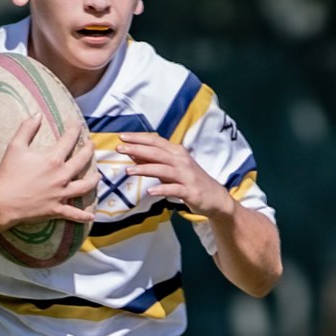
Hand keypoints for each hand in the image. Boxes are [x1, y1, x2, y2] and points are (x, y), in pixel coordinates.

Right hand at [0, 115, 97, 230]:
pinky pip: (74, 214)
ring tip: (98, 176)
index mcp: (52, 160)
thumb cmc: (8, 174)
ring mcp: (61, 194)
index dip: (74, 130)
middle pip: (82, 161)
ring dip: (94, 180)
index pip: (68, 141)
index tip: (77, 124)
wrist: (2, 202)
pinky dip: (83, 216)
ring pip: (85, 187)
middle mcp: (61, 176)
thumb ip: (26, 129)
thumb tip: (37, 114)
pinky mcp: (57, 209)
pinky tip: (91, 216)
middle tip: (91, 145)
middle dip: (89, 151)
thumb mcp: (15, 147)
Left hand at [117, 131, 231, 218]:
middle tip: (120, 148)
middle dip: (137, 149)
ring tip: (128, 170)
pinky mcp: (190, 191)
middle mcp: (182, 161)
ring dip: (145, 168)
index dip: (139, 138)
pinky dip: (161, 189)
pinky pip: (174, 189)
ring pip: (163, 169)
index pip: (155, 141)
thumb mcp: (172, 169)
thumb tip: (133, 154)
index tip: (122, 137)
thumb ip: (154, 161)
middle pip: (157, 153)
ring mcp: (186, 176)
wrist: (215, 198)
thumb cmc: (191, 181)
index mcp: (177, 152)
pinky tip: (150, 191)